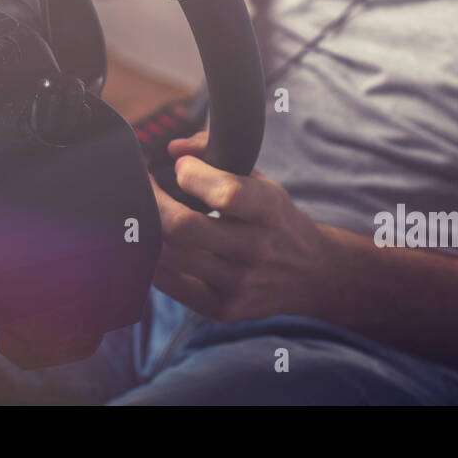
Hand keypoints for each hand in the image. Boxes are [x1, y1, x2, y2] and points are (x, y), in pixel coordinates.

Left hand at [149, 129, 335, 321]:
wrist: (312, 273)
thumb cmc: (276, 219)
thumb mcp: (261, 181)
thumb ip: (218, 153)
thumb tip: (175, 149)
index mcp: (269, 211)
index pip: (224, 193)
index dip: (189, 173)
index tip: (181, 166)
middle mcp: (256, 250)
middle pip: (182, 227)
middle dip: (152, 199)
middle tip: (145, 186)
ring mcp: (238, 284)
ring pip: (168, 255)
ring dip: (147, 227)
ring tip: (145, 211)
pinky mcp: (221, 308)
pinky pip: (169, 284)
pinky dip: (152, 259)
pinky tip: (154, 242)